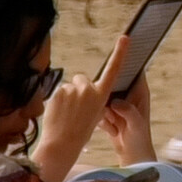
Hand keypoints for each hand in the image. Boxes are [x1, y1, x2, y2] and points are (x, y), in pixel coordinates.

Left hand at [34, 35, 129, 179]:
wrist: (62, 143)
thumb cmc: (80, 132)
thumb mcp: (95, 115)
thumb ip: (92, 99)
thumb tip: (83, 91)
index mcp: (102, 95)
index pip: (113, 70)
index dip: (120, 53)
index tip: (125, 38)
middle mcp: (89, 89)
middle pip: (81, 79)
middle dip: (78, 89)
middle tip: (75, 109)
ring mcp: (73, 89)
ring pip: (68, 87)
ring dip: (66, 97)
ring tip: (66, 115)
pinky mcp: (58, 91)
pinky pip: (57, 92)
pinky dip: (56, 101)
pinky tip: (58, 114)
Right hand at [99, 74, 157, 165]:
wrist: (131, 154)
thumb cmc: (139, 138)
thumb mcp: (136, 124)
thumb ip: (128, 111)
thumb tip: (115, 102)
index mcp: (139, 91)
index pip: (135, 69)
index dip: (126, 62)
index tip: (114, 65)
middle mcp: (128, 93)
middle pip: (113, 80)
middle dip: (107, 94)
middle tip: (111, 110)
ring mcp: (116, 102)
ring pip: (102, 95)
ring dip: (104, 111)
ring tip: (117, 124)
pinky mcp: (107, 111)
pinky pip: (97, 108)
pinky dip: (102, 119)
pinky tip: (113, 130)